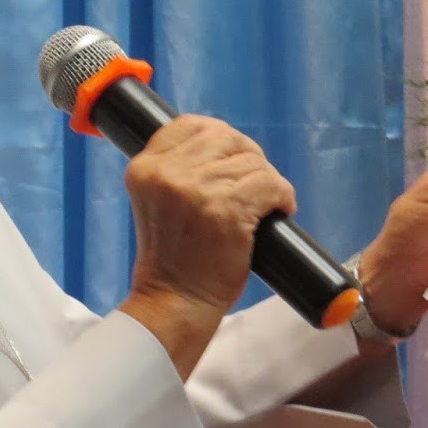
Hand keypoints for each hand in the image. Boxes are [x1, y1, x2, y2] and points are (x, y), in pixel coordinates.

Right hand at [117, 115, 296, 376]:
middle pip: (226, 136)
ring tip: (265, 206)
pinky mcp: (226, 210)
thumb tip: (226, 145)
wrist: (173, 303)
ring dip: (268, 182)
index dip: (220, 138)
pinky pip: (270, 184)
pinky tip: (279, 211)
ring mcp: (196, 190)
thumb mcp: (157, 202)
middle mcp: (166, 173)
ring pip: (252, 162)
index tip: (232, 160)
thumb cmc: (172, 258)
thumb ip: (178, 172)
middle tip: (255, 185)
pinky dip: (282, 197)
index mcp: (145, 167)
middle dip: (248, 157)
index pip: (190, 124)